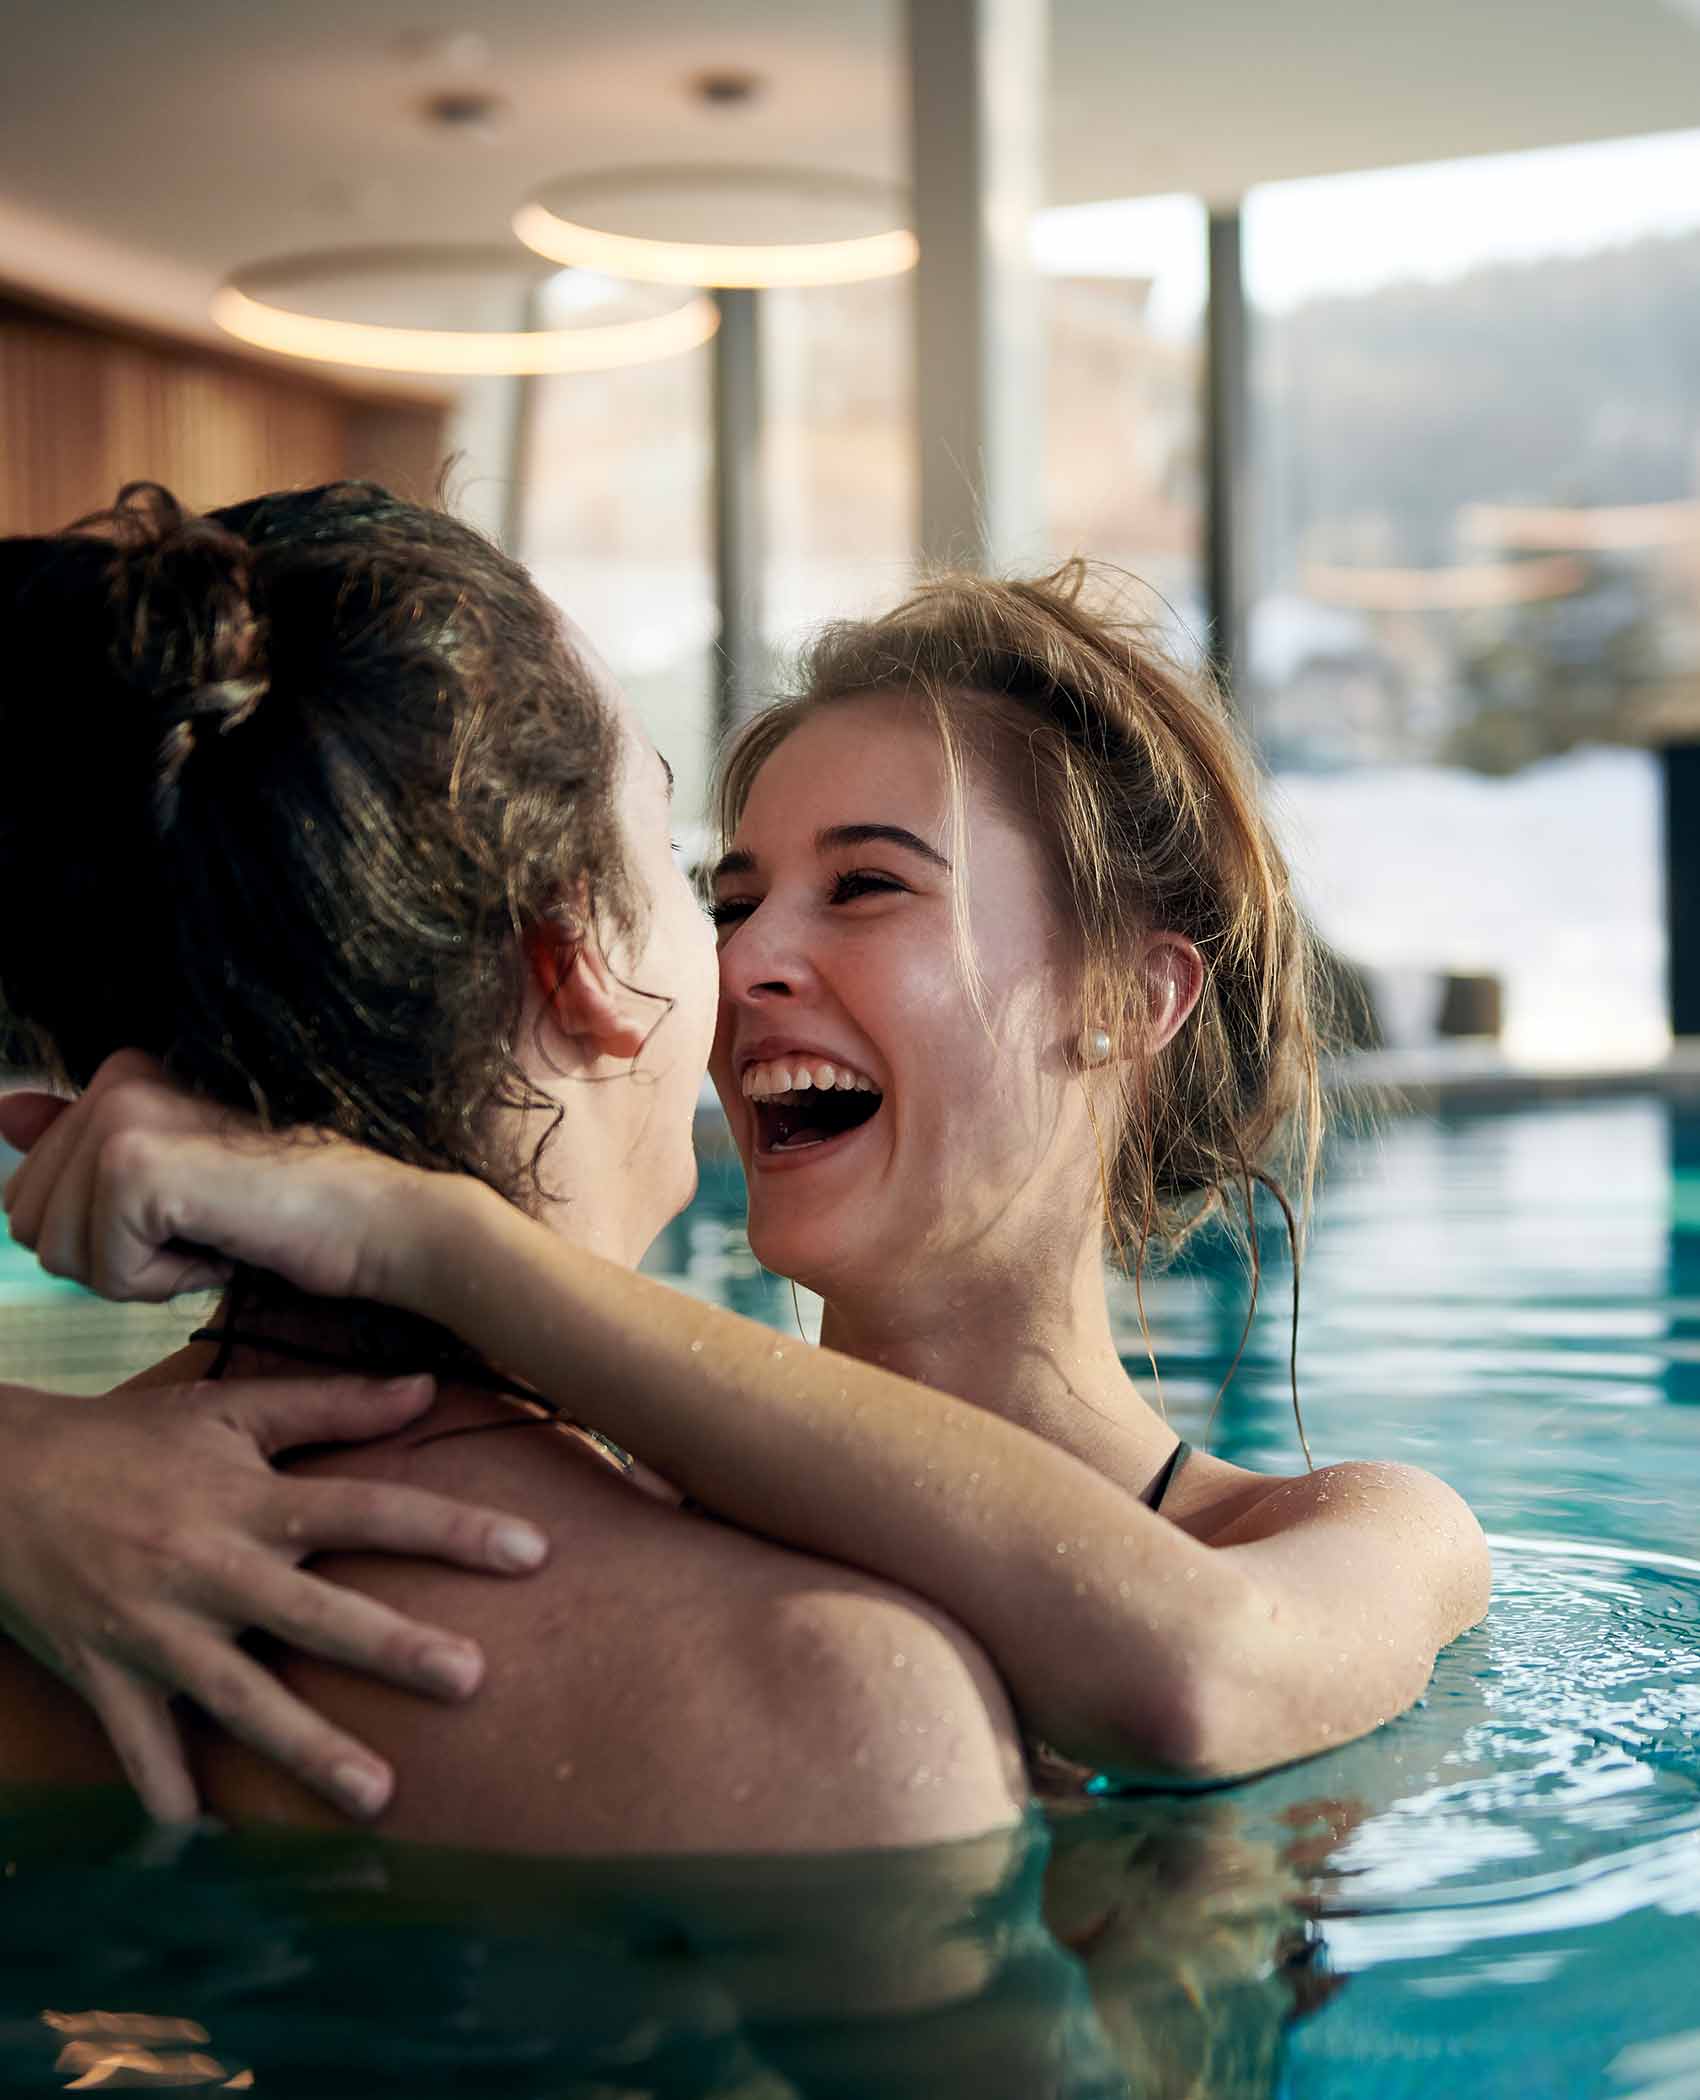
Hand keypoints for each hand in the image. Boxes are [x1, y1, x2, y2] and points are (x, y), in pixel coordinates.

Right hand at [0, 1372, 549, 1822]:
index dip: (451, 1530)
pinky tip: (212, 1843)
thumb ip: (331, 1406)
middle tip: (472, 1679)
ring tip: (379, 1796)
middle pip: (316, 1614)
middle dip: (394, 1649)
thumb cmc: (128, 1442)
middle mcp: (210, 1566)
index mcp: (250, 1498)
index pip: (368, 1509)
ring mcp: (155, 1629)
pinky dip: (170, 1797)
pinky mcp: (105, 1675)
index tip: (533, 1552)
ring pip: (241, 1699)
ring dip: (310, 1750)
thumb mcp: (228, 1410)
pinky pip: (142, 1749)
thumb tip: (428, 1388)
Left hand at [1, 1050, 431, 1305]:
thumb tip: (4, 1114)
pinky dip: (165, 1284)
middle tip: (204, 1230)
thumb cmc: (295, 1211)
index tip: (194, 1214)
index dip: (111, 1236)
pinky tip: (225, 1244)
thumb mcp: (177, 1184)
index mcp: (121, 1076)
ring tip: (216, 1234)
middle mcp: (116, 1080)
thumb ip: (88, 1149)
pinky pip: (104, 1271)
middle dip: (112, 1256)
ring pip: (58, 1252)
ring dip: (139, 1273)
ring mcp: (123, 1117)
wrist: (378, 1221)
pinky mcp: (135, 1167)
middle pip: (31, 1224)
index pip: (33, 1194)